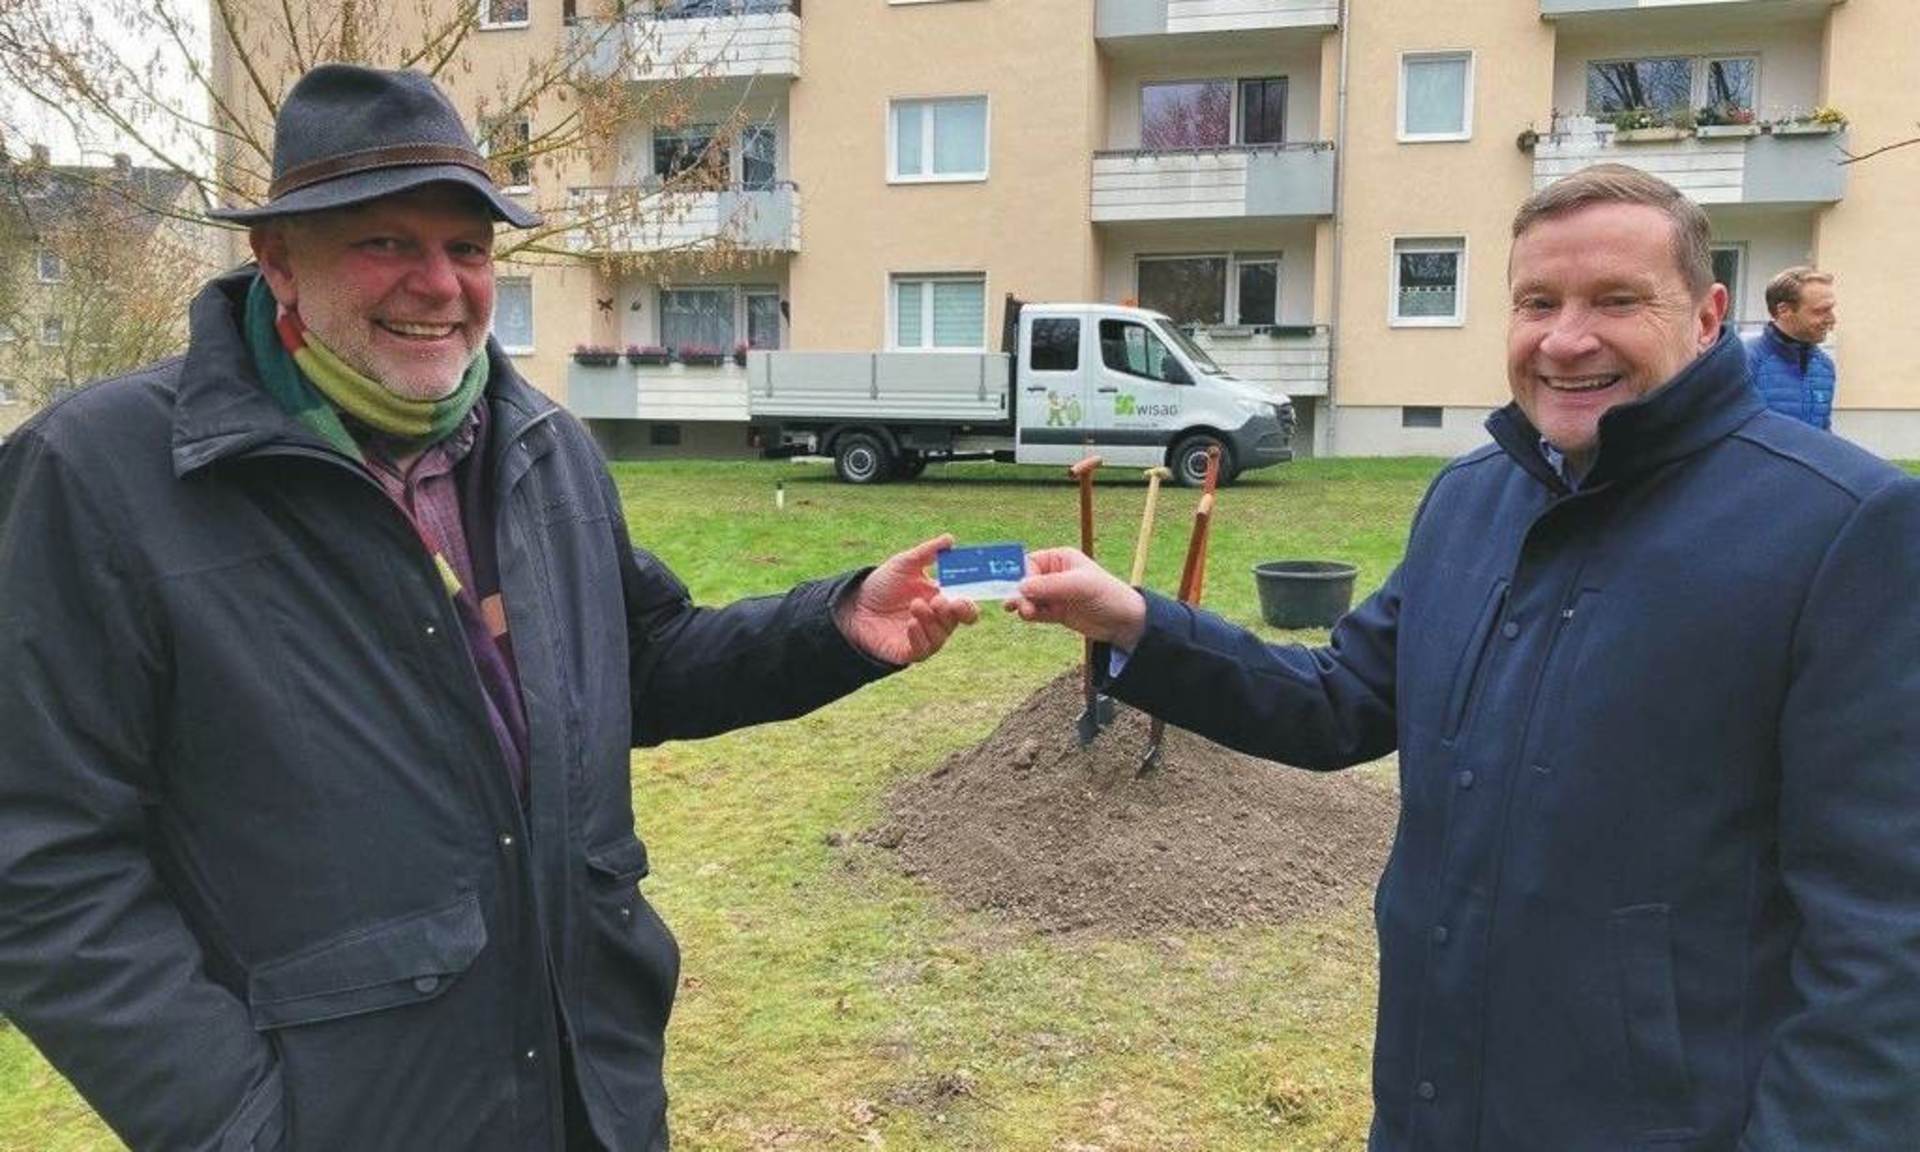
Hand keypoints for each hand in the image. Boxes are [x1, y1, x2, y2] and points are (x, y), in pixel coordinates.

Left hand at [834, 535, 979, 664]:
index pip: (964, 606)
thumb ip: (927, 553)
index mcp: (940, 599)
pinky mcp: (908, 651)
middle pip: (958, 622)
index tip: (961, 597)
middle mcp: (936, 620)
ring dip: (931, 621)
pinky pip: (922, 650)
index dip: (968, 603)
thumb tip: (950, 539)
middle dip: (954, 612)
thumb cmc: (882, 584)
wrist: (854, 605)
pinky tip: (910, 624)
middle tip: (940, 601)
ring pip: (941, 635)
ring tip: (915, 606)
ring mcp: (924, 636)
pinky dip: (919, 637)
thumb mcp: (904, 564)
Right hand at [1003, 547, 1147, 649]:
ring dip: (1023, 604)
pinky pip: (1035, 612)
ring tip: (1027, 613)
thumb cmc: (1108, 594)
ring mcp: (1054, 594)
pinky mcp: (1056, 612)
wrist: (1125, 622)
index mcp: (1060, 559)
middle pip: (1025, 581)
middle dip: (1020, 592)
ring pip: (1028, 597)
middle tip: (1019, 605)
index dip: (1020, 574)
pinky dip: (1030, 614)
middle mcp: (1054, 574)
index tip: (1014, 587)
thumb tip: (1021, 586)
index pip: (1030, 562)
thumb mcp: (1080, 585)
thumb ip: (1050, 585)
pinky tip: (1029, 616)